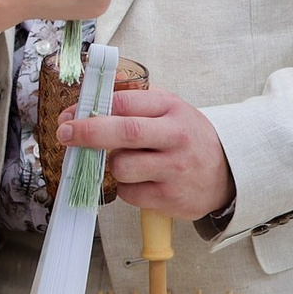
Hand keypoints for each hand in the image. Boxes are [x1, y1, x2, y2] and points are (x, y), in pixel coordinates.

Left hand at [63, 82, 233, 223]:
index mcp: (172, 109)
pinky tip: (141, 181)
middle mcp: (175, 137)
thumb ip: (134, 99)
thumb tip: (92, 95)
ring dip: (113, 165)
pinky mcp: (169, 198)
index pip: (125, 102)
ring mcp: (173, 169)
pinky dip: (126, 187)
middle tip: (65, 134)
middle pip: (124, 132)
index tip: (70, 115)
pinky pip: (128, 193)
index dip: (91, 108)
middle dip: (87, 133)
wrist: (227, 174)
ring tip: (128, 162)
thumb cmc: (188, 137)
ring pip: (122, 167)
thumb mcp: (170, 109)